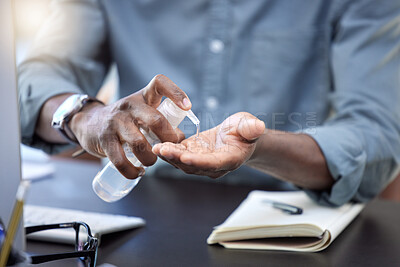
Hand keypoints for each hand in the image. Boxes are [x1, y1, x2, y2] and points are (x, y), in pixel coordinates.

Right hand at [70, 74, 189, 178]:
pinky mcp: (105, 140)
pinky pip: (120, 161)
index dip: (175, 93)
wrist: (89, 122)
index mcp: (143, 97)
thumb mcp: (141, 111)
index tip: (187, 107)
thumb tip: (181, 139)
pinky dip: (132, 171)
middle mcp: (130, 106)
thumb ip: (161, 121)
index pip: (159, 83)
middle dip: (168, 138)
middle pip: (155, 120)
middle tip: (171, 148)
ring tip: (152, 161)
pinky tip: (138, 172)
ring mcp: (116, 122)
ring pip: (139, 144)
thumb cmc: (125, 119)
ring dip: (151, 158)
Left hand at [152, 112, 264, 177]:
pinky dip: (168, 151)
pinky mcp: (192, 154)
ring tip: (156, 147)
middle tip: (163, 150)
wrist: (238, 136)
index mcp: (229, 160)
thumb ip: (251, 128)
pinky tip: (157, 144)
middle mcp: (213, 166)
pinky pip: (179, 155)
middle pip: (193, 165)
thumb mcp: (249, 125)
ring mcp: (201, 162)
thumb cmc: (245, 131)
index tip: (185, 157)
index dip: (199, 161)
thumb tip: (258, 126)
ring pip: (183, 163)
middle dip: (177, 158)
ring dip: (169, 156)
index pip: (213, 163)